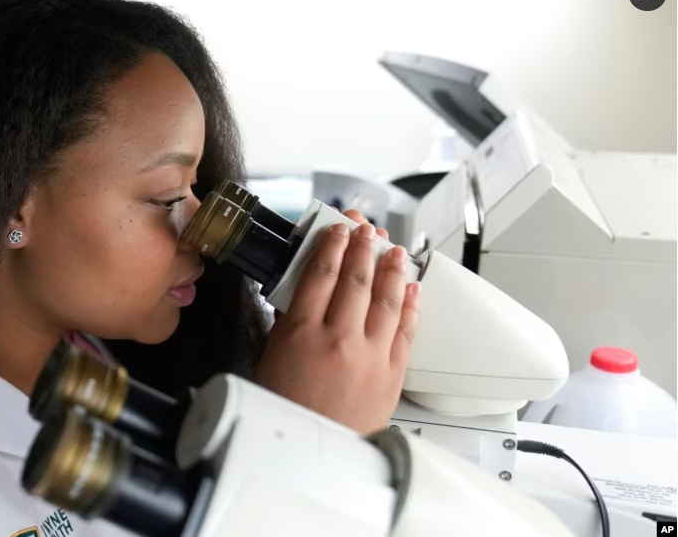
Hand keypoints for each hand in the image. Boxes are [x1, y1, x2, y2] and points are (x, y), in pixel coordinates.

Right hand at [256, 210, 420, 435]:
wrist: (312, 456)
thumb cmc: (285, 411)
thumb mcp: (271, 359)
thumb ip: (289, 323)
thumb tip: (303, 293)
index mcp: (301, 333)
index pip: (320, 274)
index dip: (331, 245)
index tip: (337, 229)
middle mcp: (339, 339)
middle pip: (356, 279)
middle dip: (363, 247)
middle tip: (367, 229)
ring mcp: (370, 356)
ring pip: (386, 299)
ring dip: (391, 269)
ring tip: (394, 250)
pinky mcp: (392, 374)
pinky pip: (405, 330)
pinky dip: (410, 305)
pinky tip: (412, 288)